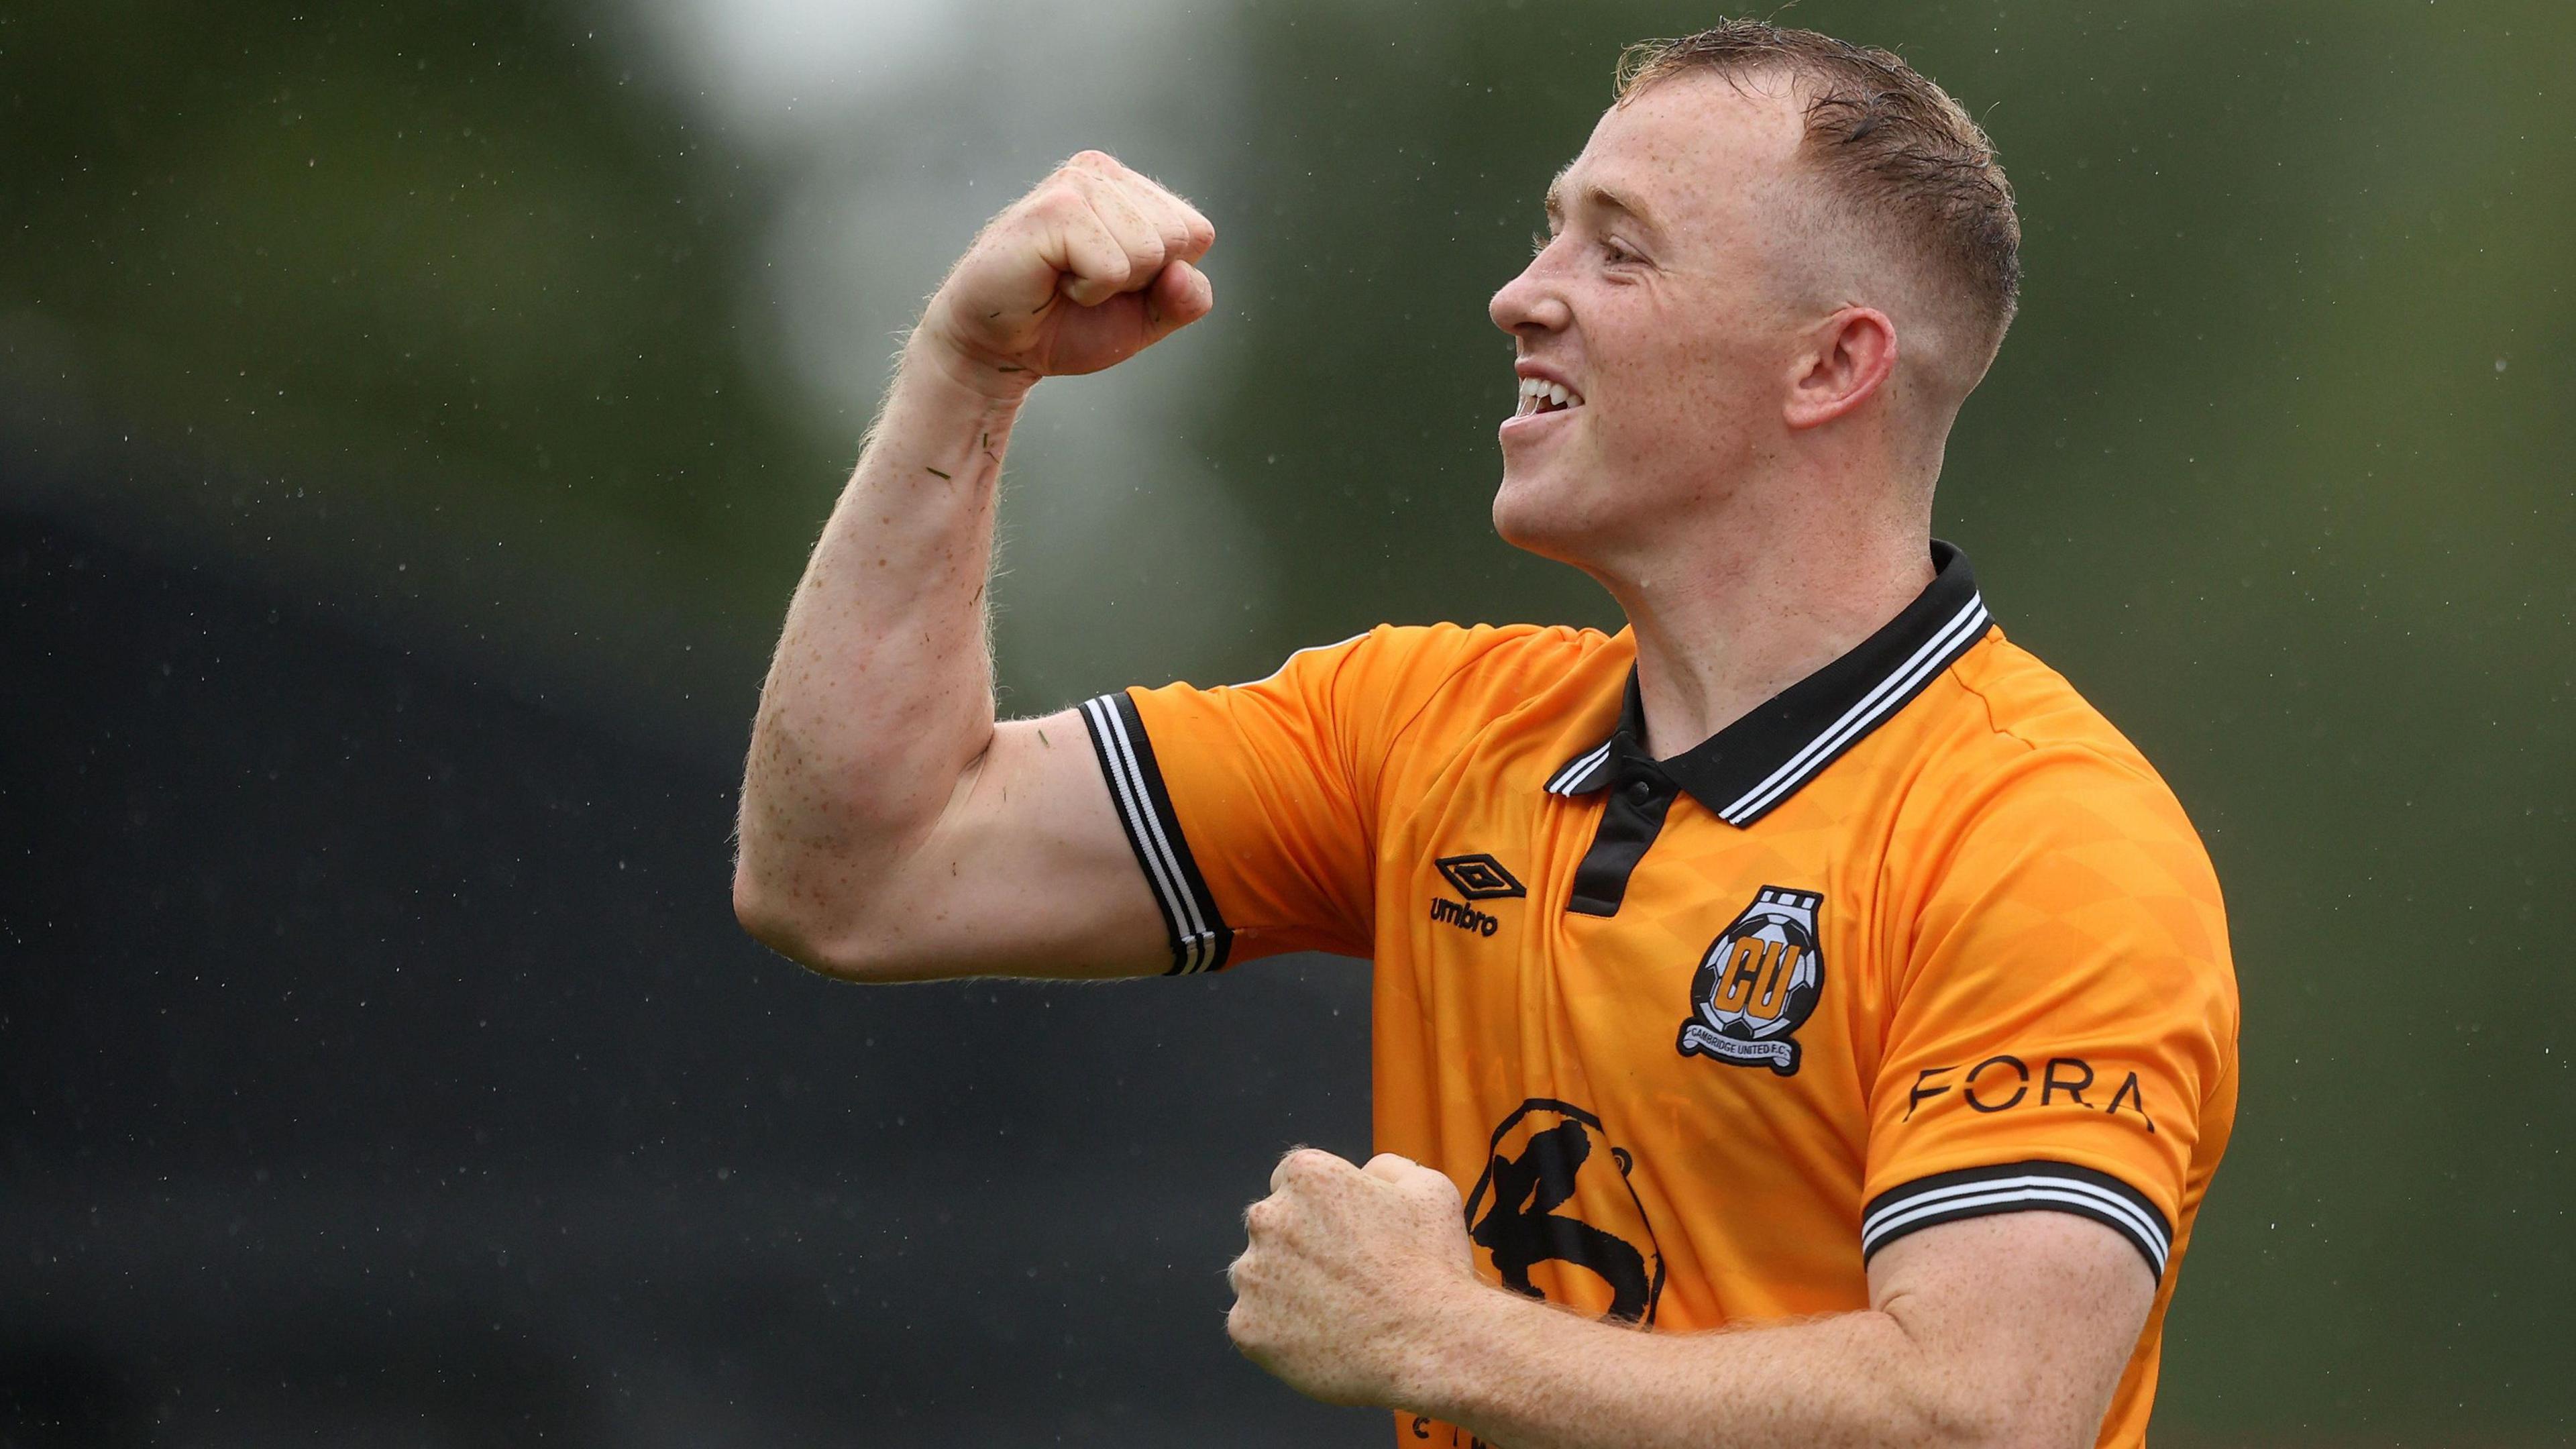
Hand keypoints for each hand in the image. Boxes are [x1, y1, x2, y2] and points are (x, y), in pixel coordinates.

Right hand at [915, 150, 1216, 397]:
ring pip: (1150, 252)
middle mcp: (1103, 173)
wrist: (996, 347)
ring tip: (1065, 279)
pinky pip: (1115, 267)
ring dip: (1110, 287)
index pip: (1196, 233)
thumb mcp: (1145, 319)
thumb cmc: (1066, 325)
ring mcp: (1078, 183)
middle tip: (1083, 282)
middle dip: (1139, 281)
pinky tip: (1052, 279)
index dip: (1162, 279)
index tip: (1112, 283)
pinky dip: (1090, 292)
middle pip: (1179, 239)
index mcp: (1129, 188)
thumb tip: (1183, 273)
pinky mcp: (1056, 208)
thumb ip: (1186, 300)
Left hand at [1226, 1148, 1479, 1406]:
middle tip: (1344, 1277)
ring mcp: (1252, 1276)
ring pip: (1259, 1276)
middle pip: (1272, 1227)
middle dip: (1299, 1245)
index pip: (1292, 1180)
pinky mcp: (1246, 1327)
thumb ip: (1387, 1169)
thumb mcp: (1429, 1189)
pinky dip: (1279, 1333)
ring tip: (1335, 1312)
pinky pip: (1255, 1324)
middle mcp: (1268, 1218)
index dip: (1319, 1208)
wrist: (1429, 1345)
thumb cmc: (1433, 1265)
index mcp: (1307, 1176)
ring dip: (1284, 1288)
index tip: (1343, 1235)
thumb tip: (1366, 1172)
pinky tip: (1321, 1340)